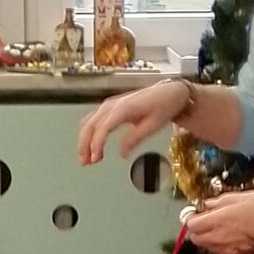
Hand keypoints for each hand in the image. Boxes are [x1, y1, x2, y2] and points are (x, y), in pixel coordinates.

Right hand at [77, 78, 192, 166]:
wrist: (169, 92)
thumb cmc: (164, 105)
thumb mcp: (153, 125)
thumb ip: (135, 138)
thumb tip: (122, 153)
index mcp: (123, 108)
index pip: (103, 128)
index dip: (97, 144)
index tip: (95, 158)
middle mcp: (113, 104)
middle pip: (91, 125)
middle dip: (85, 145)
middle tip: (85, 162)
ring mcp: (110, 104)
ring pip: (89, 122)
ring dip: (84, 140)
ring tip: (85, 157)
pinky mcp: (111, 107)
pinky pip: (93, 119)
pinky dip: (89, 133)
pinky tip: (90, 145)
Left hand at [183, 191, 253, 253]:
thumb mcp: (242, 197)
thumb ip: (220, 202)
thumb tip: (207, 204)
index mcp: (218, 221)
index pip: (191, 225)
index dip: (192, 218)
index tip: (198, 213)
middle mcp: (220, 238)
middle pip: (197, 239)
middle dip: (199, 231)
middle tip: (209, 220)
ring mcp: (229, 250)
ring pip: (209, 248)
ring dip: (210, 239)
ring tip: (224, 228)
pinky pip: (223, 253)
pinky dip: (223, 246)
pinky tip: (235, 237)